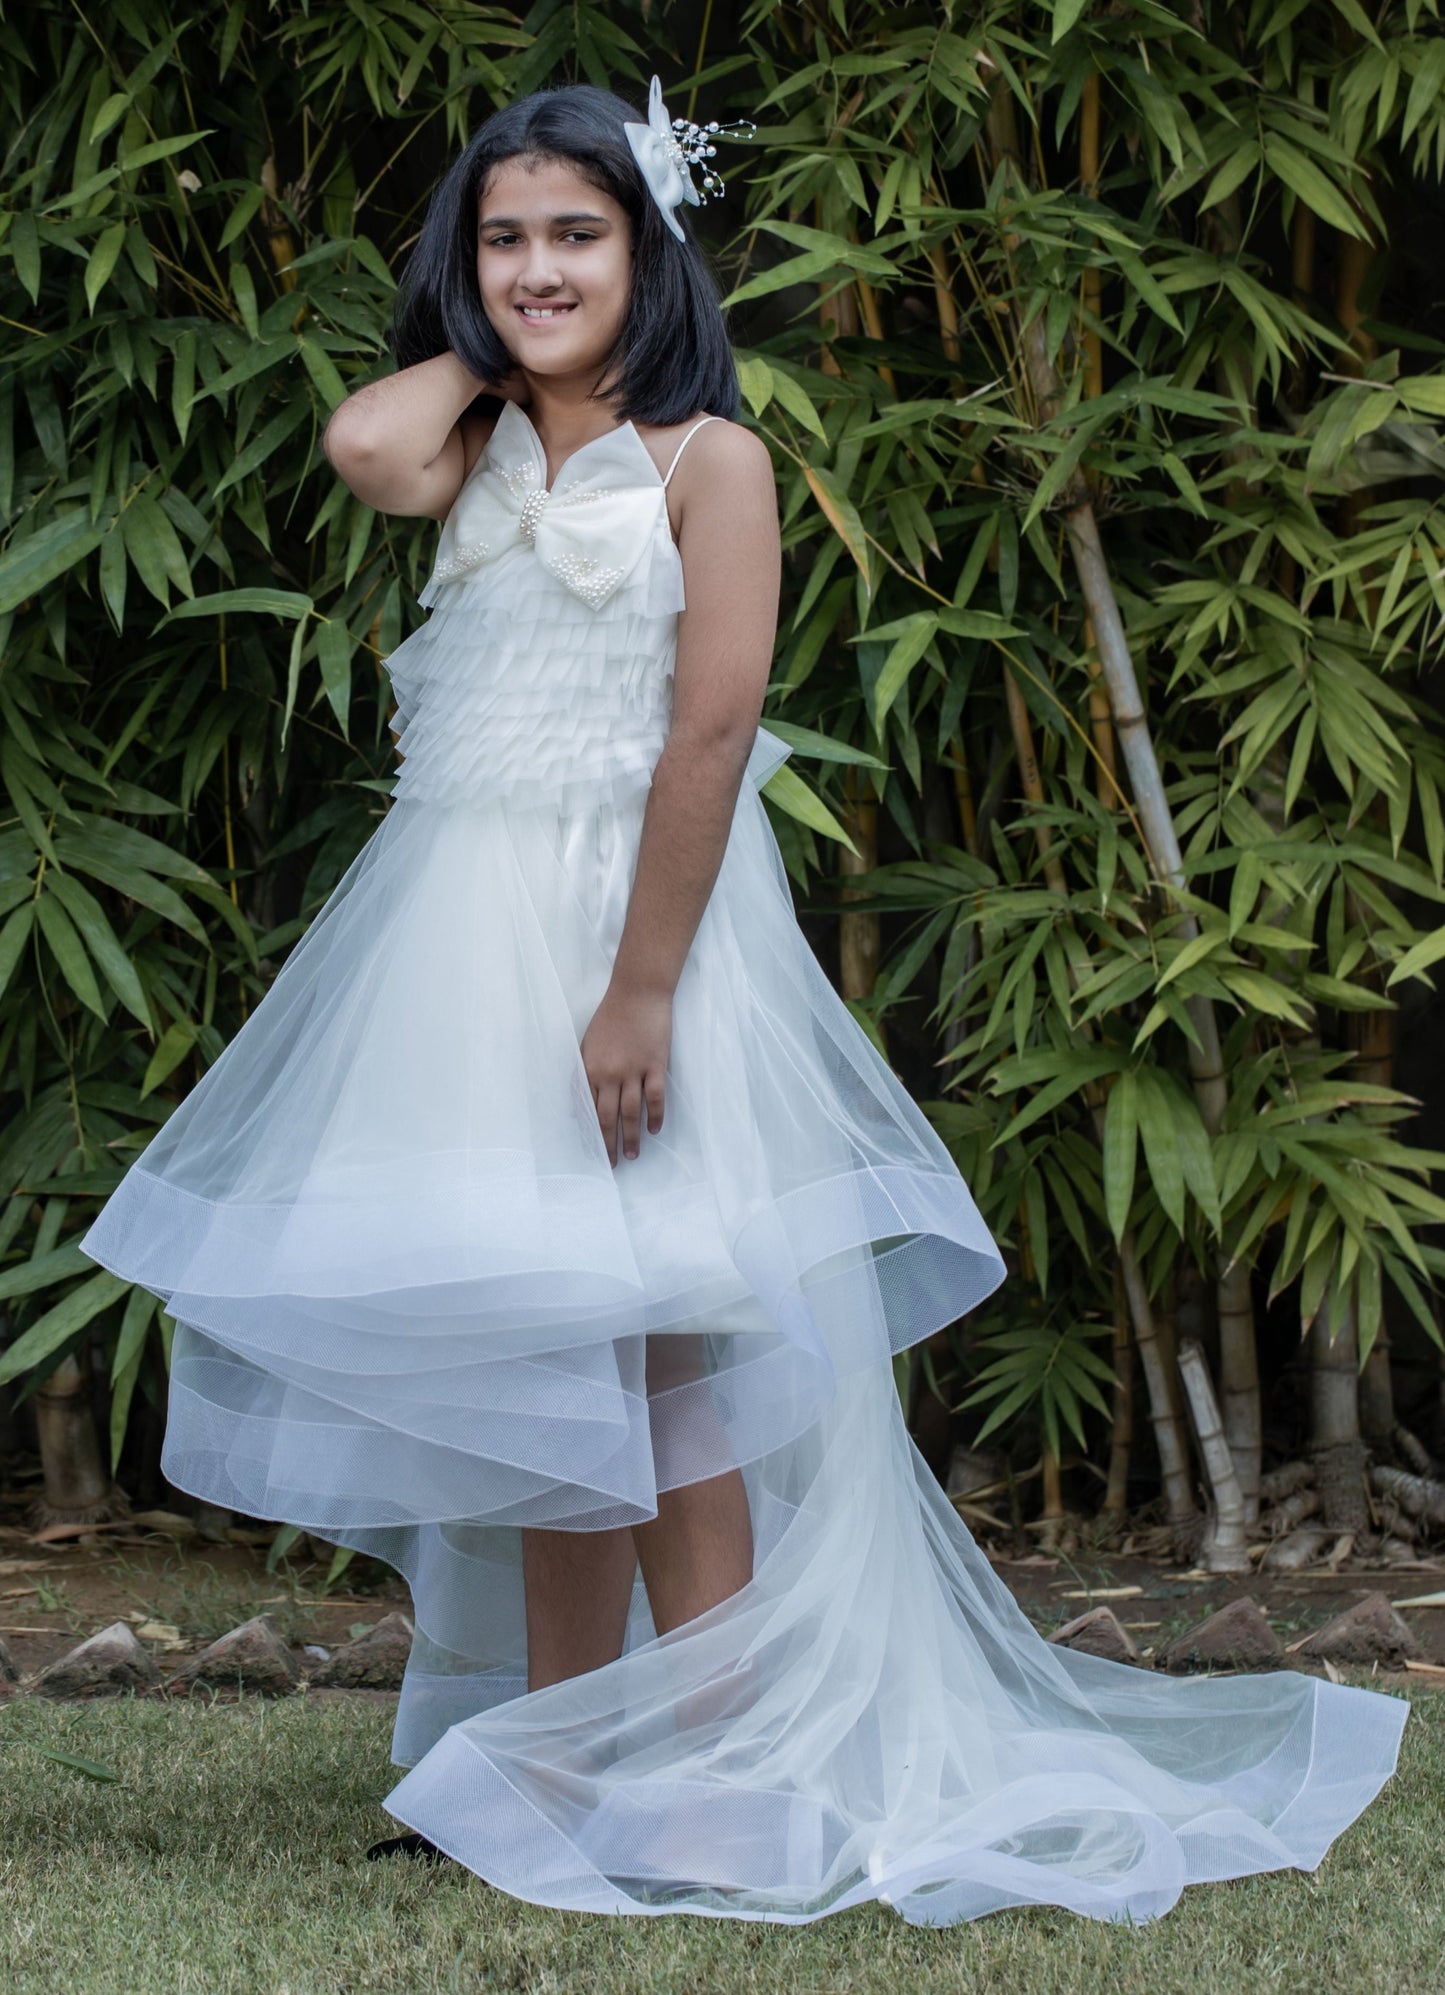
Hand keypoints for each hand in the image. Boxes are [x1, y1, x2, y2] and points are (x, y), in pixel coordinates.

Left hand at [580, 982, 671, 1166]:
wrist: (637, 993)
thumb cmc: (610, 1016)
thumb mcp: (588, 1043)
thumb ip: (585, 1070)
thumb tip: (581, 1098)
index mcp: (590, 1068)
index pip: (589, 1109)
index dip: (591, 1132)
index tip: (593, 1149)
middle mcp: (610, 1074)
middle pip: (608, 1117)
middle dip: (608, 1144)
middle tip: (612, 1164)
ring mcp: (634, 1070)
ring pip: (631, 1113)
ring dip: (631, 1137)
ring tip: (633, 1155)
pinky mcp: (656, 1065)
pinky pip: (655, 1098)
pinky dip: (655, 1116)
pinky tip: (654, 1130)